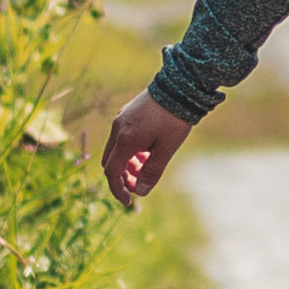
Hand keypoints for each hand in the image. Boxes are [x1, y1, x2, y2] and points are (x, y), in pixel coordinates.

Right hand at [101, 90, 193, 205]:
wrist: (179, 87)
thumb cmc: (174, 119)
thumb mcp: (166, 149)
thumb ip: (152, 171)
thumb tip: (141, 192)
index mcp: (125, 140)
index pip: (112, 172)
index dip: (118, 189)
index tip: (129, 201)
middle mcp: (118, 129)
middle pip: (110, 161)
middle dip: (121, 177)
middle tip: (137, 186)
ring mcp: (120, 119)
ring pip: (115, 149)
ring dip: (126, 164)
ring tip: (145, 168)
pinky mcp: (126, 113)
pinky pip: (121, 138)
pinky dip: (129, 150)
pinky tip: (146, 152)